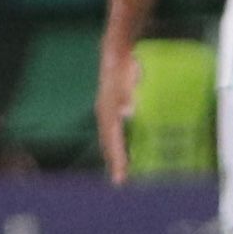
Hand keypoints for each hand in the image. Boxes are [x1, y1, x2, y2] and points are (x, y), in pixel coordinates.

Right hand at [93, 38, 136, 183]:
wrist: (116, 52)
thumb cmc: (123, 66)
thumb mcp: (126, 78)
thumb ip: (126, 95)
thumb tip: (128, 111)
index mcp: (107, 112)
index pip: (112, 140)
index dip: (117, 159)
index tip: (121, 176)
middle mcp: (104, 115)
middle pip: (108, 144)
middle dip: (114, 162)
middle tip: (120, 181)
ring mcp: (106, 113)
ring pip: (109, 139)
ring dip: (115, 155)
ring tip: (121, 172)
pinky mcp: (111, 110)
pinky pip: (113, 133)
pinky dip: (117, 144)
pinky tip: (126, 150)